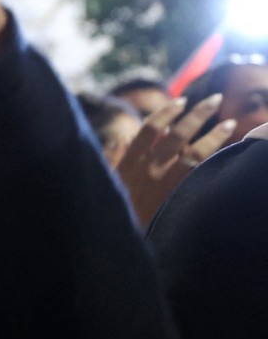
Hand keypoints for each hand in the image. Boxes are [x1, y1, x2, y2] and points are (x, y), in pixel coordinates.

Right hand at [114, 95, 234, 226]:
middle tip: (215, 99)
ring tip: (231, 123)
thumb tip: (120, 139)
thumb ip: (112, 158)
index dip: (166, 112)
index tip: (180, 101)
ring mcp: (166, 182)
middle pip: (177, 134)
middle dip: (197, 115)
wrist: (124, 239)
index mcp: (130, 161)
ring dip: (215, 136)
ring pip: (194, 153)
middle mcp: (150, 168)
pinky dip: (213, 160)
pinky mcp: (179, 196)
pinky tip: (228, 152)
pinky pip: (200, 174)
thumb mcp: (107, 180)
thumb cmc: (115, 207)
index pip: (150, 128)